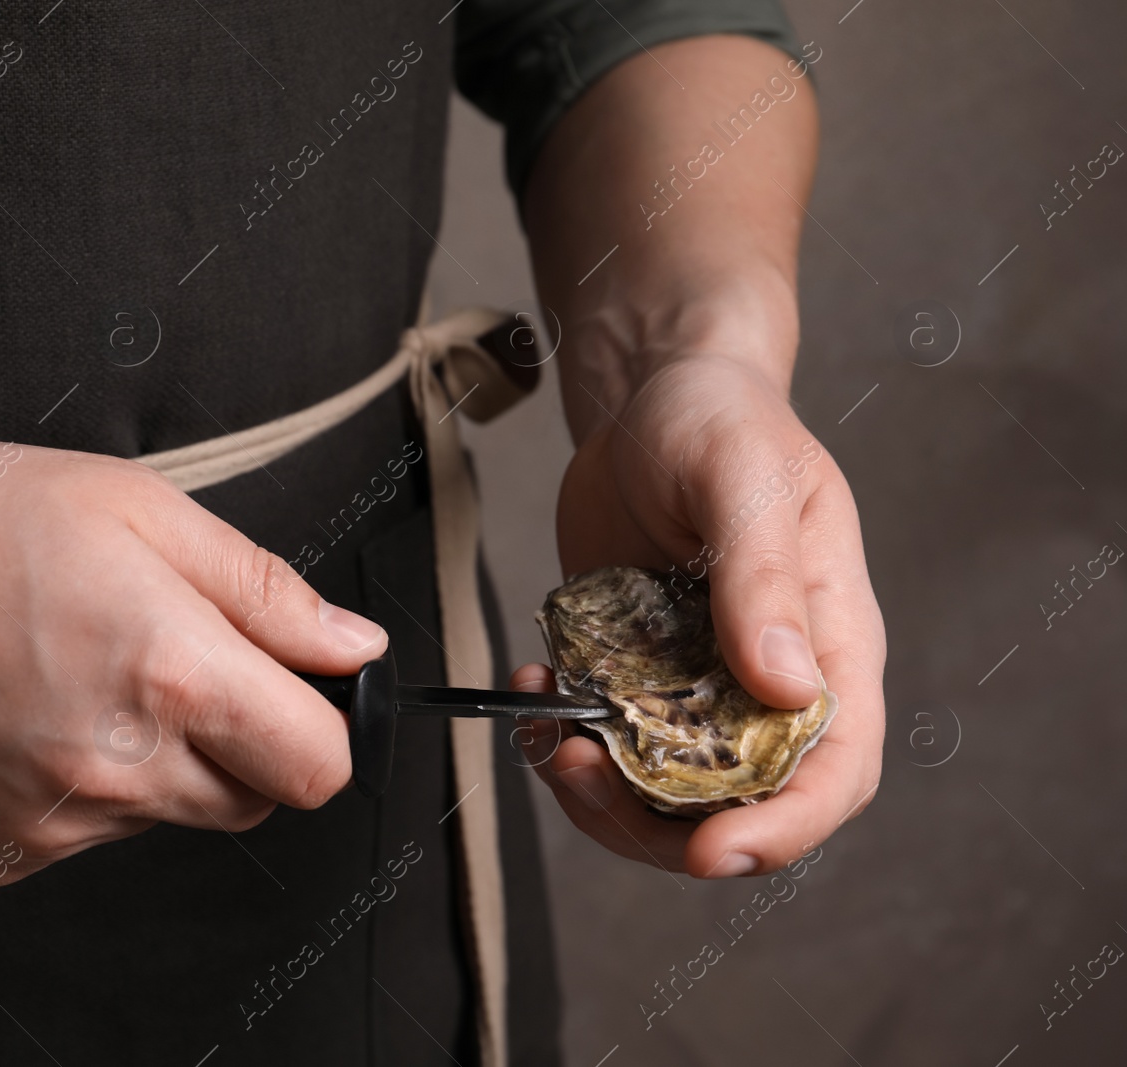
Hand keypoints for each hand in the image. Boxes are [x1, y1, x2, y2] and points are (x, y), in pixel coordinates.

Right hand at [0, 393, 384, 883]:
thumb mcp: (134, 506)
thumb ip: (262, 590)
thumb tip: (351, 647)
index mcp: (172, 675)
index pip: (319, 766)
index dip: (319, 723)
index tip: (291, 688)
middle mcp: (118, 769)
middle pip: (251, 799)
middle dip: (239, 738)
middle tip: (162, 653)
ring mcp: (53, 824)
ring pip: (165, 816)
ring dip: (153, 759)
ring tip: (70, 668)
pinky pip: (85, 834)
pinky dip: (77, 785)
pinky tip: (19, 710)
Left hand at [519, 353, 884, 877]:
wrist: (651, 394)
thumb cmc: (719, 418)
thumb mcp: (745, 478)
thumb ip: (765, 579)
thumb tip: (789, 688)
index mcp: (829, 643)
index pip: (836, 769)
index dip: (785, 829)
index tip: (711, 853)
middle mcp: (767, 682)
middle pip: (738, 804)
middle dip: (658, 823)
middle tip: (579, 771)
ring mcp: (696, 685)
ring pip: (660, 792)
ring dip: (596, 791)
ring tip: (544, 729)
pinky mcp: (633, 674)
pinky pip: (604, 743)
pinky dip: (561, 739)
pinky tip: (531, 688)